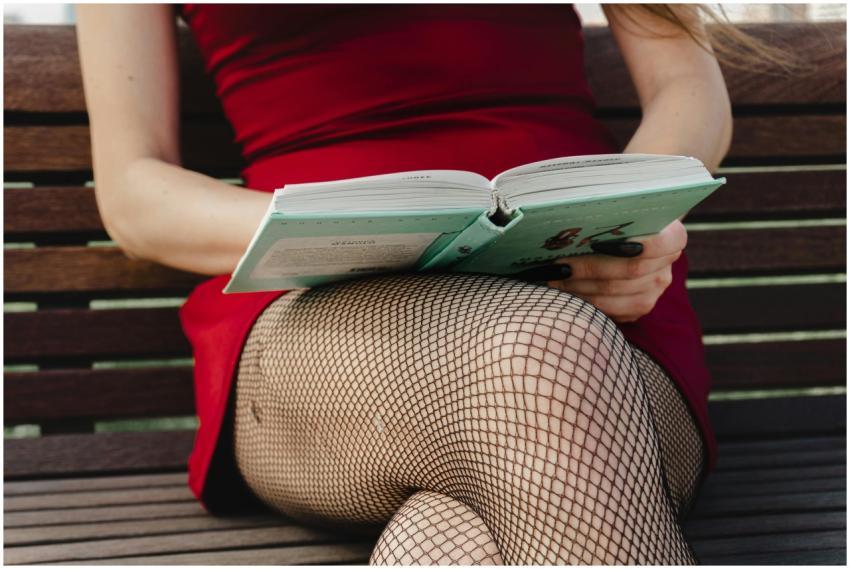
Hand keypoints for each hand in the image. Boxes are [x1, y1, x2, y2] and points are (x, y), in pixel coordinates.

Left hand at [544, 220, 686, 322]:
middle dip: (588, 268)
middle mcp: (667, 266)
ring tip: (553, 278)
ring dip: (580, 286)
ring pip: (615, 293)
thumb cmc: (619, 219)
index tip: (595, 241)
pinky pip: (610, 310)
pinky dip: (584, 301)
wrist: (626, 238)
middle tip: (558, 265)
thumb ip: (612, 210)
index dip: (628, 244)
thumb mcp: (622, 209)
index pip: (658, 243)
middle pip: (629, 270)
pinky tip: (564, 291)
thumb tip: (579, 208)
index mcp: (673, 236)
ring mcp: (655, 291)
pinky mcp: (639, 308)